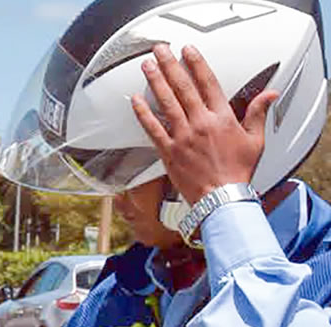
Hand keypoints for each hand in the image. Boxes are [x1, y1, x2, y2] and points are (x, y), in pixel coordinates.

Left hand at [131, 44, 278, 203]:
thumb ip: (258, 113)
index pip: (208, 83)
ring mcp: (183, 137)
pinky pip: (153, 128)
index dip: (197, 64)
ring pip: (167, 103)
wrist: (221, 198)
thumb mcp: (256, 140)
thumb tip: (269, 94)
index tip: (188, 51)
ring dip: (156, 81)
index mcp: (222, 118)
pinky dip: (143, 113)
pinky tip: (135, 100)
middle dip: (170, 65)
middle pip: (183, 88)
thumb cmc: (237, 172)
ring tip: (147, 66)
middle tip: (160, 50)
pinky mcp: (169, 151)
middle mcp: (201, 124)